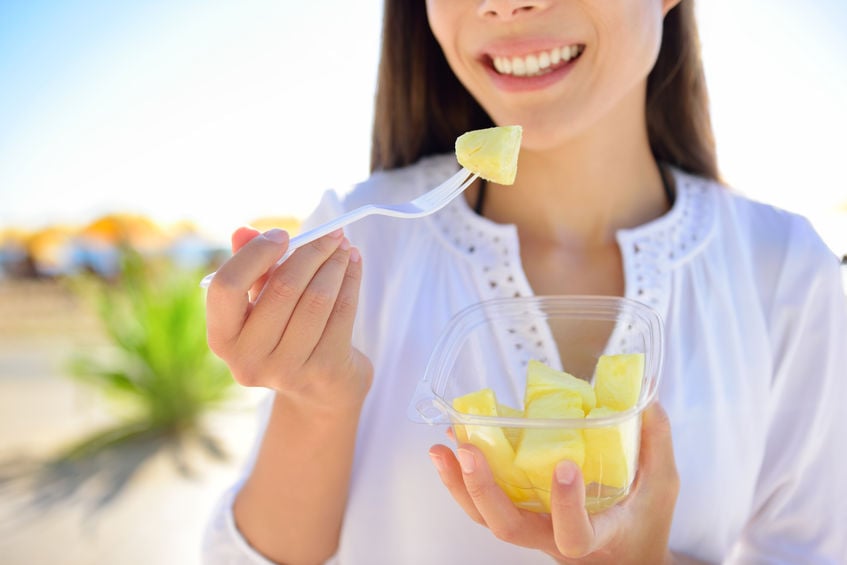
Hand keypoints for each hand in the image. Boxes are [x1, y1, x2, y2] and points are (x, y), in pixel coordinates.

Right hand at [205, 226, 371, 409]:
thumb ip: (250, 268)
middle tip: (331, 233)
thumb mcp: (261, 303)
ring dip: (335, 264)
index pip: (226, 288)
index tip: (283, 234)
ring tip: (344, 246)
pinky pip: (342, 312)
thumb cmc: (285, 333)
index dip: (256, 254)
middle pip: (282, 289)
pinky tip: (354, 264)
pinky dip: (351, 280)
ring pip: (317, 299)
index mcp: (222, 338)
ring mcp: (286, 370)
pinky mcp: (323, 371)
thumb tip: (243, 231)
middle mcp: (247, 359)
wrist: (319, 388)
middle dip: (311, 252)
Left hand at [428, 402, 678, 563]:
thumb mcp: (662, 486)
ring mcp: (531, 528)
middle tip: (468, 449)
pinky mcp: (519, 513)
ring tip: (443, 446)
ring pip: (486, 518)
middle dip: (483, 489)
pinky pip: (483, 503)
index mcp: (594, 536)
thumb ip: (655, 443)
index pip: (573, 533)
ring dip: (460, 483)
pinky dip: (462, 477)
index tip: (566, 467)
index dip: (565, 506)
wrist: (624, 559)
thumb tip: (645, 398)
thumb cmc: (645, 524)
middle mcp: (553, 538)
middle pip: (507, 528)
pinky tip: (451, 444)